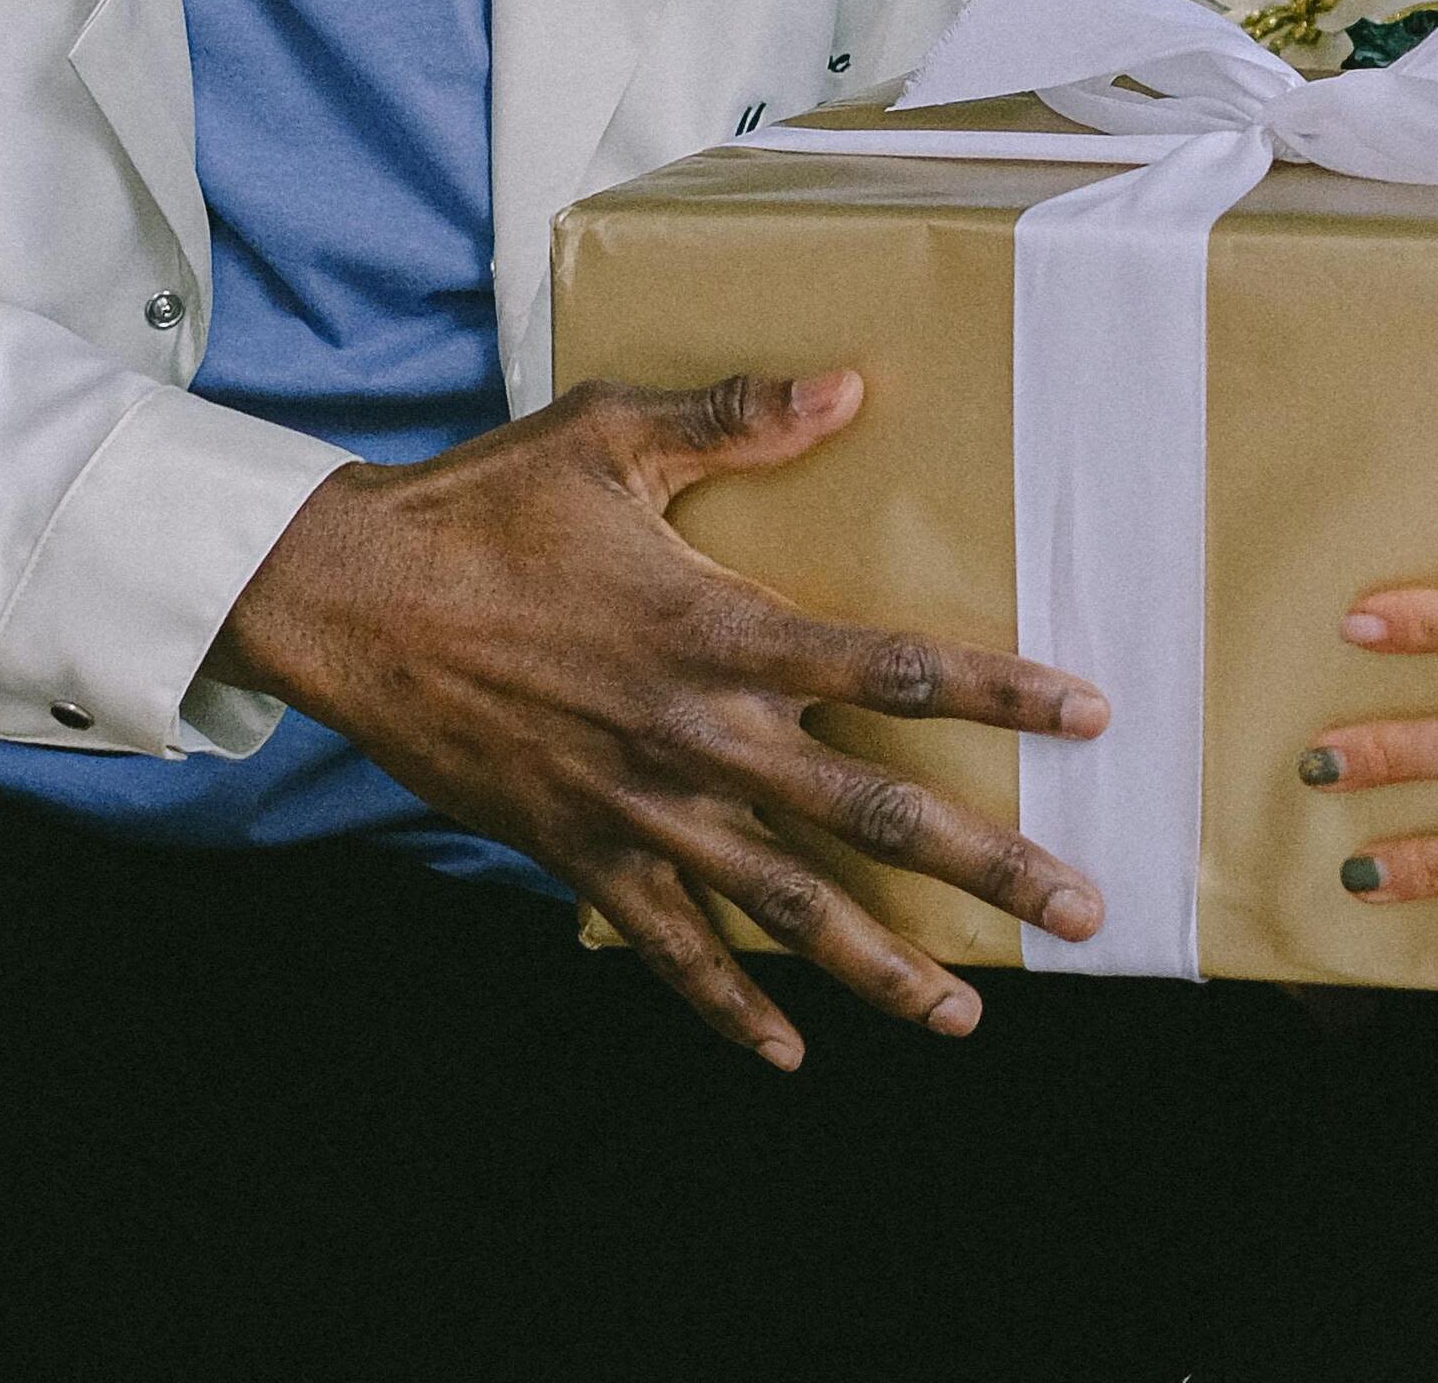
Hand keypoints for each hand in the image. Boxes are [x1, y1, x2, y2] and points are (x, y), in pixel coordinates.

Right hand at [212, 370, 1107, 1068]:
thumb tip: (848, 383)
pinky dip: (725, 1006)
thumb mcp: (609, 435)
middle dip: (987, 865)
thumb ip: (735, 419)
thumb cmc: (483, 506)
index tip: (1090, 716)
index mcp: (717, 627)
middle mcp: (695, 732)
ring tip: (967, 1011)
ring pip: (785, 905)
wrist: (347, 598)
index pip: (891, 668)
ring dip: (880, 964)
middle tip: (1083, 907)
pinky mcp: (578, 852)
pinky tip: (787, 1053)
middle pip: (871, 812)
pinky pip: (667, 944)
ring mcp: (638, 805)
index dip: (998, 691)